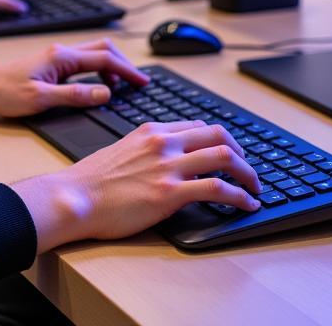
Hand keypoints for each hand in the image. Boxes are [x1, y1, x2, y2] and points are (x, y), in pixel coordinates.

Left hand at [0, 39, 149, 117]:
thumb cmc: (6, 93)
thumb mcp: (41, 99)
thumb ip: (75, 96)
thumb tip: (105, 94)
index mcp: (61, 58)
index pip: (104, 60)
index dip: (127, 71)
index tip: (143, 82)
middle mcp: (61, 52)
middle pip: (103, 49)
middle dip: (124, 63)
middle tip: (138, 82)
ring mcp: (57, 57)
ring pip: (94, 53)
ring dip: (111, 66)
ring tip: (121, 88)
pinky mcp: (52, 64)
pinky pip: (84, 62)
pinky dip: (99, 70)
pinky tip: (99, 87)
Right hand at [12, 120, 261, 251]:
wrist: (76, 196)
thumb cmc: (92, 181)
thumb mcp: (121, 151)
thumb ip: (147, 150)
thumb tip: (166, 163)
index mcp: (150, 131)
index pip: (197, 127)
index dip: (220, 141)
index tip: (229, 155)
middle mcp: (162, 142)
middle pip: (218, 135)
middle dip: (241, 153)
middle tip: (248, 171)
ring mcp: (168, 166)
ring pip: (225, 157)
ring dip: (248, 174)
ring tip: (255, 189)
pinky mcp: (170, 193)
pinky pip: (218, 189)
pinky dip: (241, 196)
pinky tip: (247, 205)